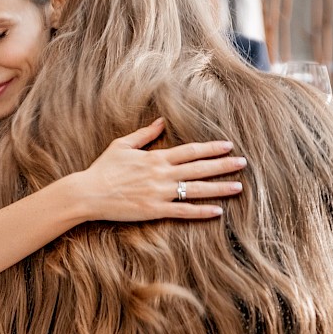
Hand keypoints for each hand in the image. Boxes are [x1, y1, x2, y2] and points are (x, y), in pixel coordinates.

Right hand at [74, 118, 244, 221]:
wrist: (88, 193)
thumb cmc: (103, 168)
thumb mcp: (122, 145)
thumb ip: (145, 135)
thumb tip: (161, 122)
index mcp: (156, 158)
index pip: (190, 151)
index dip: (211, 148)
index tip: (228, 146)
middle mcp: (162, 174)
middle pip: (199, 169)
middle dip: (223, 166)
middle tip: (243, 164)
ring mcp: (160, 193)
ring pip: (196, 190)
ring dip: (219, 188)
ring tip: (238, 187)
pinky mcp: (154, 210)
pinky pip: (183, 211)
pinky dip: (201, 212)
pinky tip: (217, 211)